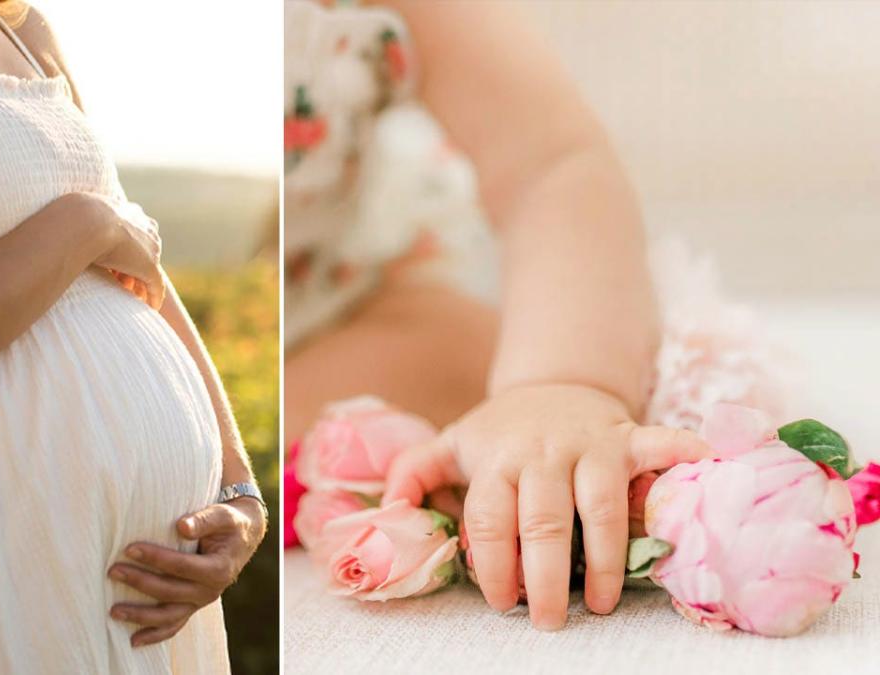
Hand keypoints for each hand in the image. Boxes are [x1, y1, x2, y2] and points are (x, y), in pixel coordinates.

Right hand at [79, 193, 164, 308]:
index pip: (132, 233)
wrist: (86, 222)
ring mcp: (149, 247)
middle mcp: (144, 226)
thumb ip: (74, 222)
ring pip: (149, 269)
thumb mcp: (73, 214)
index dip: (123, 249)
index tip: (112, 264)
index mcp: (128, 212)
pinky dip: (154, 297)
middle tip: (122, 283)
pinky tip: (151, 308)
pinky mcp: (150, 267)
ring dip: (140, 284)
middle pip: (144, 250)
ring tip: (130, 298)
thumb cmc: (73, 217)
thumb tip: (58, 225)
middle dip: (134, 267)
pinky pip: (156, 286)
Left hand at [108, 497, 266, 646]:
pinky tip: (134, 640)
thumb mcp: (222, 515)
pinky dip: (154, 635)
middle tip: (113, 571)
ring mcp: (200, 602)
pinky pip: (173, 626)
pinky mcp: (192, 607)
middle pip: (170, 591)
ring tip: (114, 611)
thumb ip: (204, 520)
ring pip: (169, 616)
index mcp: (218, 569)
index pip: (182, 566)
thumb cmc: (228, 524)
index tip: (130, 549)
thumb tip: (182, 526)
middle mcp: (210, 591)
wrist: (241, 538)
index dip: (156, 558)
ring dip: (141, 615)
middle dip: (139, 582)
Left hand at [382, 383, 709, 629]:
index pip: (491, 517)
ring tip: (601, 601)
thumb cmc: (503, 430)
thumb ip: (415, 472)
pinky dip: (683, 451)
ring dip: (605, 557)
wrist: (553, 384)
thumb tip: (392, 508)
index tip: (502, 601)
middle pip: (544, 521)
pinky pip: (659, 442)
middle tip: (550, 620)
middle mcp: (543, 452)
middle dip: (546, 576)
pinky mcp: (627, 436)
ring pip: (600, 505)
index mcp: (497, 459)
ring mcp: (589, 443)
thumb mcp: (453, 444)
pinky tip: (705, 465)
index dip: (494, 563)